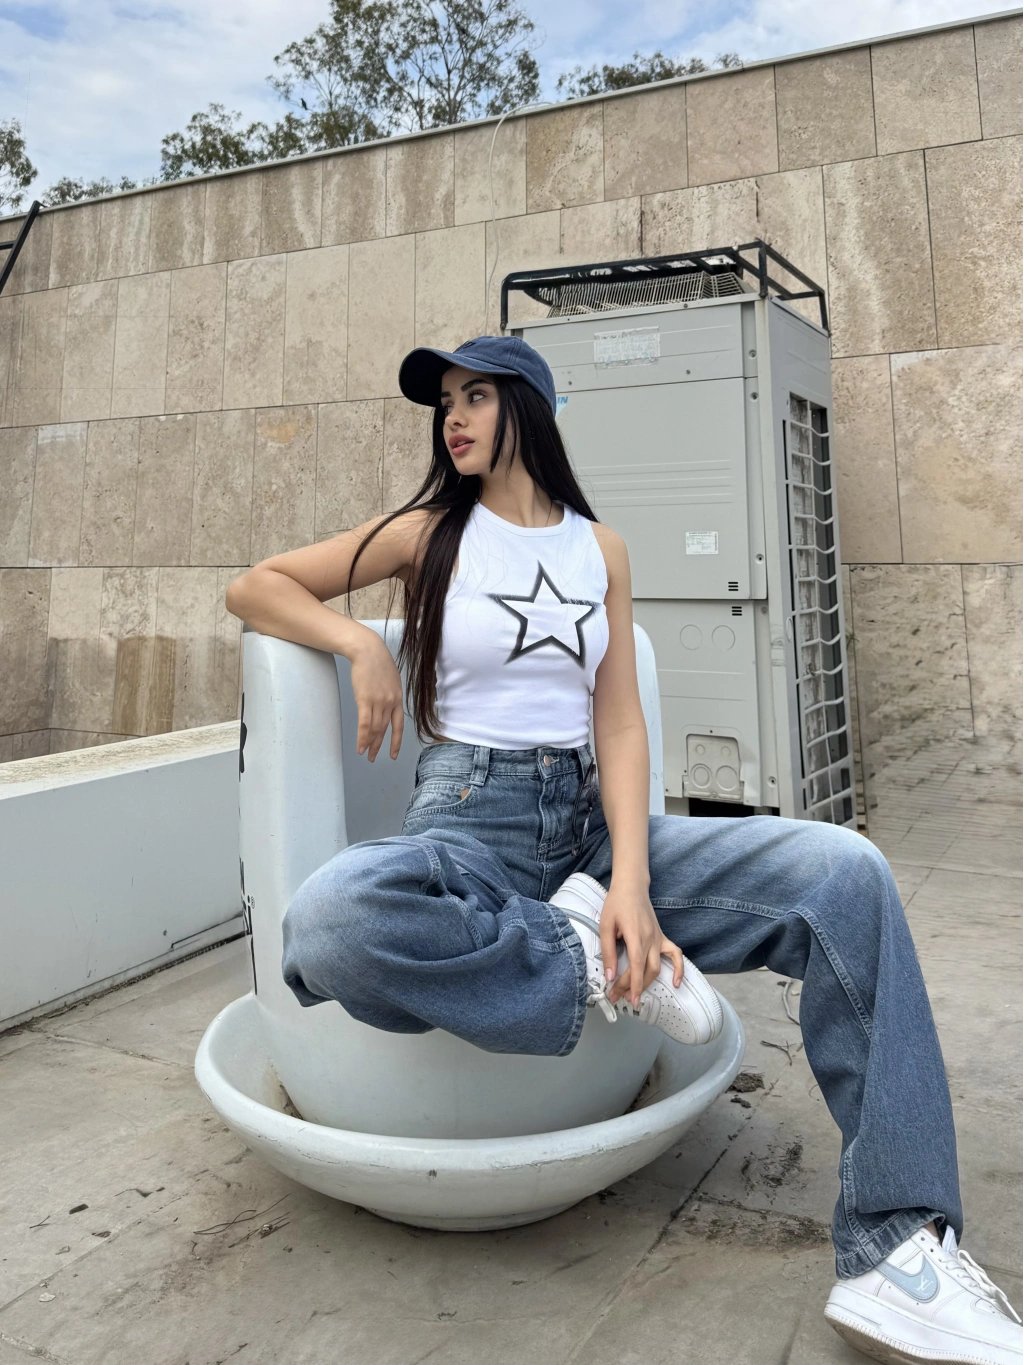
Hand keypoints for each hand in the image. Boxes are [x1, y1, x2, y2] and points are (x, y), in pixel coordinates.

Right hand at [349, 637, 404, 761]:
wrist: (367, 650)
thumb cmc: (377, 662)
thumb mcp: (390, 679)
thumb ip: (389, 694)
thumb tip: (385, 706)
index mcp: (397, 698)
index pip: (399, 725)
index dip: (396, 741)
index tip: (393, 754)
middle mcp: (390, 702)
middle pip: (384, 730)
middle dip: (379, 746)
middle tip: (373, 758)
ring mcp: (379, 702)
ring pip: (375, 729)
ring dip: (370, 744)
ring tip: (366, 754)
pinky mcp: (365, 700)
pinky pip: (365, 724)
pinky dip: (362, 738)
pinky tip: (360, 747)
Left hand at [600, 883, 682, 1007]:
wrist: (632, 887)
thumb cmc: (616, 904)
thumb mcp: (605, 926)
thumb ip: (608, 951)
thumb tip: (610, 976)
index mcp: (635, 936)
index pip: (637, 966)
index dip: (633, 985)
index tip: (626, 999)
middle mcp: (651, 939)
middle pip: (646, 970)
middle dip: (633, 987)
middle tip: (618, 997)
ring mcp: (658, 938)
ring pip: (657, 967)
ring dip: (647, 984)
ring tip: (634, 995)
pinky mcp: (662, 937)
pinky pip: (675, 954)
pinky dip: (678, 969)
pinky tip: (676, 983)